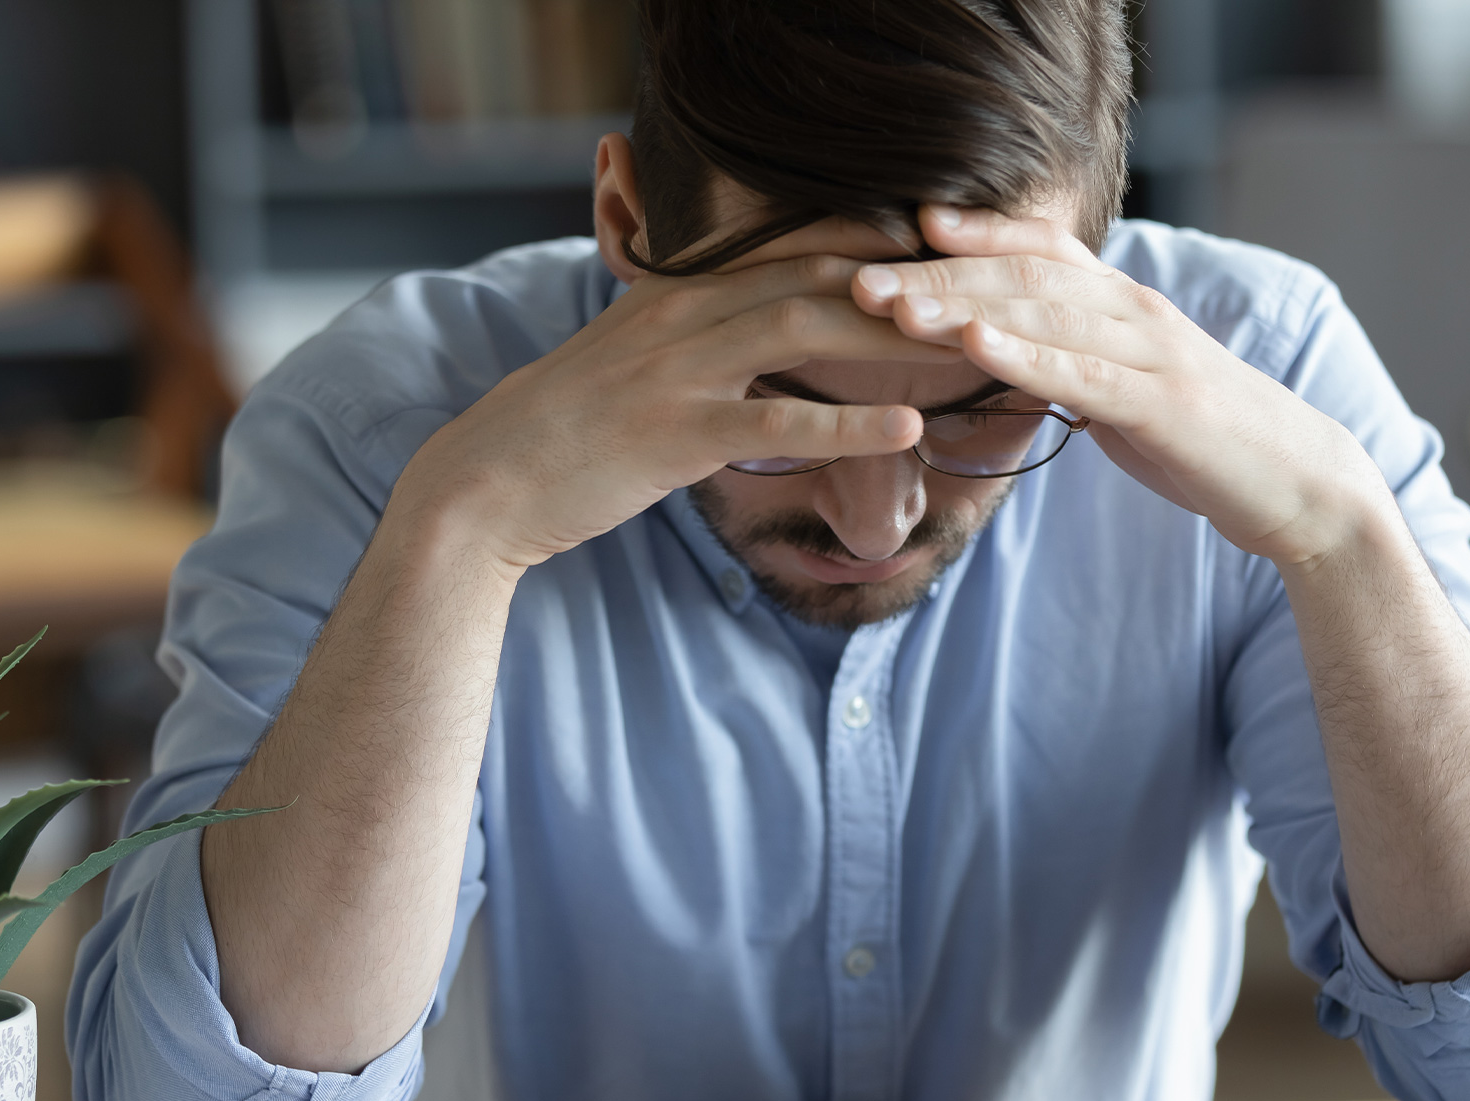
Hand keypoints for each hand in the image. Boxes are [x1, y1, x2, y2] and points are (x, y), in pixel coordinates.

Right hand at [394, 254, 960, 572]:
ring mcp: (680, 370)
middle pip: (817, 277)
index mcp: (680, 291)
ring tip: (967, 345)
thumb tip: (757, 333)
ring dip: (893, 335)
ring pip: (806, 330)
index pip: (795, 251)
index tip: (942, 258)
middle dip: (903, 283)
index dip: (876, 249)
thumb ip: (697, 336)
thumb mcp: (634, 358)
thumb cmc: (570, 429)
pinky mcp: (677, 433)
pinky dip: (847, 424)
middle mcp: (685, 313)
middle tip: (980, 294)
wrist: (489, 480)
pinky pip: (776, 423)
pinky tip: (907, 427)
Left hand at [852, 207, 1387, 565]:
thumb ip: (1071, 368)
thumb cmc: (1202, 441)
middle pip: (1020, 276)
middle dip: (935, 274)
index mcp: (1122, 307)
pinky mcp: (1159, 402)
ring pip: (1040, 313)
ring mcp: (1148, 351)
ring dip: (960, 305)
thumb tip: (1011, 364)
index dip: (972, 235)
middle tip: (857, 276)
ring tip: (893, 305)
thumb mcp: (1124, 394)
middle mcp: (1132, 311)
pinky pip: (1080, 371)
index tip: (902, 226)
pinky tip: (973, 344)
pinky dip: (1024, 354)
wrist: (1291, 482)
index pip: (1038, 252)